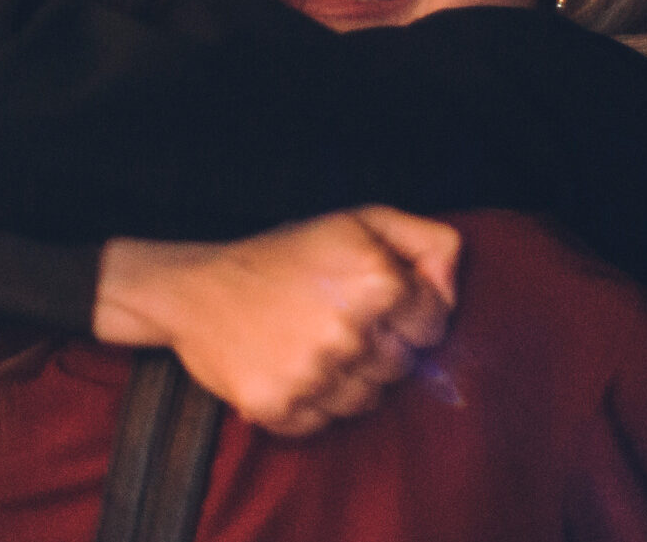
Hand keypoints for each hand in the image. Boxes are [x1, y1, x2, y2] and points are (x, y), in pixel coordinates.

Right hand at [92, 206, 459, 435]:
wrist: (193, 288)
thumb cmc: (283, 256)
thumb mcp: (357, 223)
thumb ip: (426, 243)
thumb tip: (453, 288)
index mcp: (376, 280)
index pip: (433, 326)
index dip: (406, 315)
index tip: (370, 303)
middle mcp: (349, 330)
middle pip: (401, 366)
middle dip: (375, 347)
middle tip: (329, 319)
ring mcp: (314, 374)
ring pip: (366, 400)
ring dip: (344, 378)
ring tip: (305, 342)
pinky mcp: (282, 408)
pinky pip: (324, 423)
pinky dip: (310, 402)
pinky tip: (285, 366)